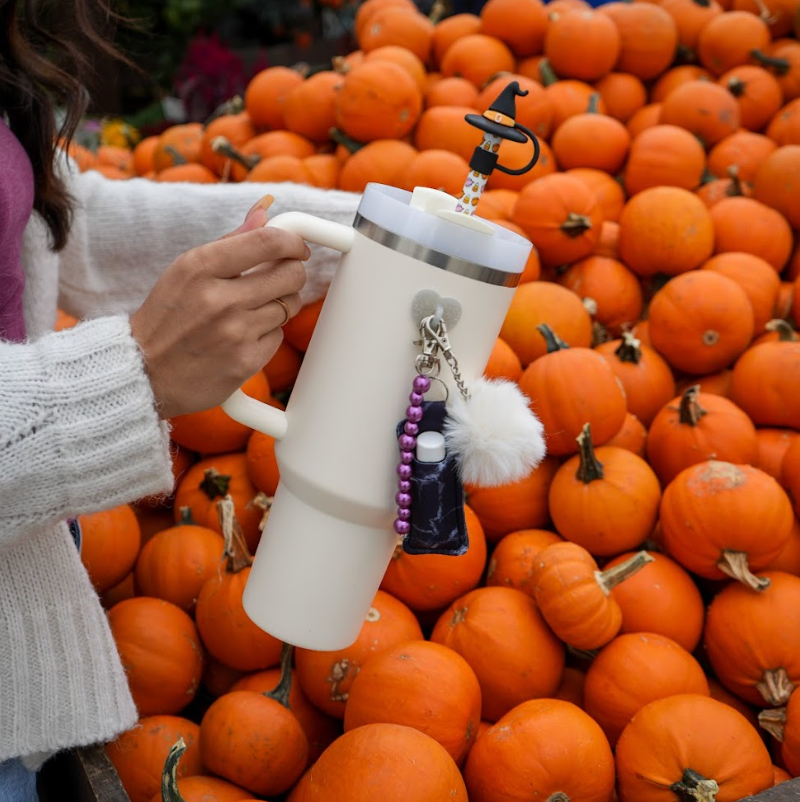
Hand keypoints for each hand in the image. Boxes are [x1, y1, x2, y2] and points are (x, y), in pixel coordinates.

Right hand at [130, 197, 308, 418]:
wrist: (145, 373)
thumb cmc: (168, 316)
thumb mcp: (186, 271)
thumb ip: (229, 242)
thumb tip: (264, 212)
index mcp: (200, 267)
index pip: (267, 242)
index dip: (292, 242)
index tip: (297, 248)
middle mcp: (219, 299)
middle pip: (290, 275)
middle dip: (291, 274)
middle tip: (279, 280)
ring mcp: (234, 333)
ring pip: (289, 306)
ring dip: (279, 306)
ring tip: (251, 312)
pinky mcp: (246, 362)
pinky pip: (278, 337)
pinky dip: (267, 335)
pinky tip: (243, 338)